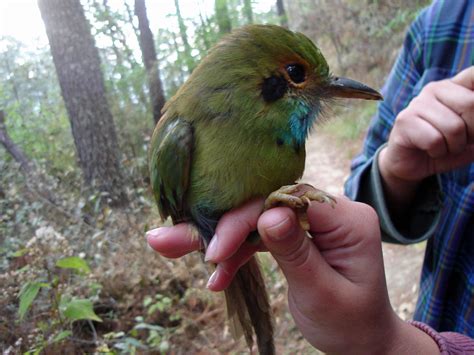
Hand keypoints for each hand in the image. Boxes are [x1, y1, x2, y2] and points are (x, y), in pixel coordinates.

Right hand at [146, 198, 439, 353]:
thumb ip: (295, 251)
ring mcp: (309, 221)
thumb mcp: (322, 292)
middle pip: (264, 205)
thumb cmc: (349, 322)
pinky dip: (234, 255)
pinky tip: (215, 277)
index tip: (215, 248)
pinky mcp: (294, 233)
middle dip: (219, 226)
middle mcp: (327, 210)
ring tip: (168, 247)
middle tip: (166, 237)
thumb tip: (267, 213)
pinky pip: (258, 236)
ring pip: (254, 220)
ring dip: (217, 240)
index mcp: (346, 218)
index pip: (288, 199)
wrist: (360, 339)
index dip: (246, 217)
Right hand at [378, 66, 473, 207]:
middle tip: (460, 142)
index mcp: (454, 87)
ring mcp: (417, 103)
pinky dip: (437, 152)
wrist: (410, 166)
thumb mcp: (471, 137)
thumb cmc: (444, 149)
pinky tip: (429, 151)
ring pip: (454, 127)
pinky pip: (435, 140)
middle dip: (473, 132)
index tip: (471, 106)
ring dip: (454, 147)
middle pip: (471, 104)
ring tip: (443, 148)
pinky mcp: (404, 120)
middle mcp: (434, 89)